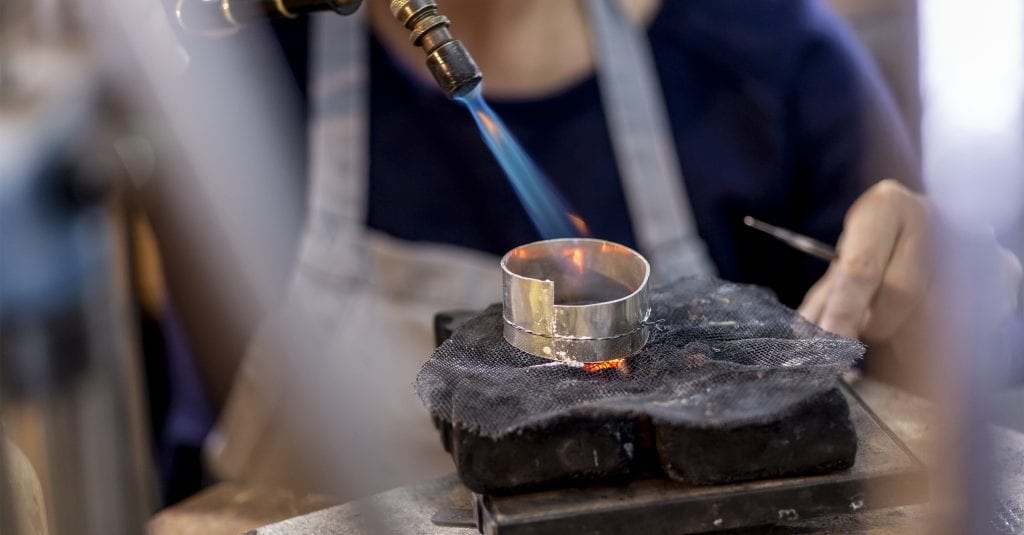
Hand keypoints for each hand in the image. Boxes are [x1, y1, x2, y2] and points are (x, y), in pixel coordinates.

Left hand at [798, 179, 1021, 342]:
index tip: (830, 343)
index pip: (860, 268)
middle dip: (878, 326)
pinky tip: (934, 331)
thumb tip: (807, 336)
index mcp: (885, 205)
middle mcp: (933, 215)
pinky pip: (974, 323)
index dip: (843, 312)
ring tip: (896, 333)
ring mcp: (973, 239)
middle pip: (901, 293)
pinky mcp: (1005, 270)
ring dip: (911, 338)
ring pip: (938, 312)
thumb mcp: (845, 266)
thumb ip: (825, 301)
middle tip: (865, 335)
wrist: (932, 234)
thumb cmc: (877, 251)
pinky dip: (949, 340)